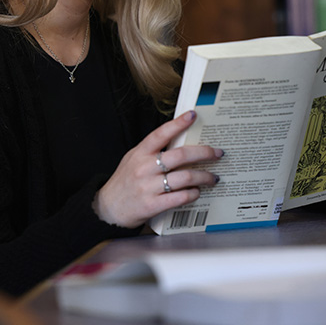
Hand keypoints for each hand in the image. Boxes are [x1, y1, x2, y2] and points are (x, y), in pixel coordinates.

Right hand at [94, 110, 222, 227]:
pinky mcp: (153, 205)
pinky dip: (193, 193)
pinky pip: (180, 197)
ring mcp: (149, 187)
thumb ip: (153, 151)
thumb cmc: (125, 181)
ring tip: (212, 177)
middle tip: (217, 153)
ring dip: (204, 176)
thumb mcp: (133, 159)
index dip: (177, 124)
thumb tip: (180, 140)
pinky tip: (197, 191)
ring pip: (185, 177)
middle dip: (204, 153)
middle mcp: (145, 168)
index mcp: (140, 153)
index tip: (192, 115)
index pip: (161, 134)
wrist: (108, 209)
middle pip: (180, 155)